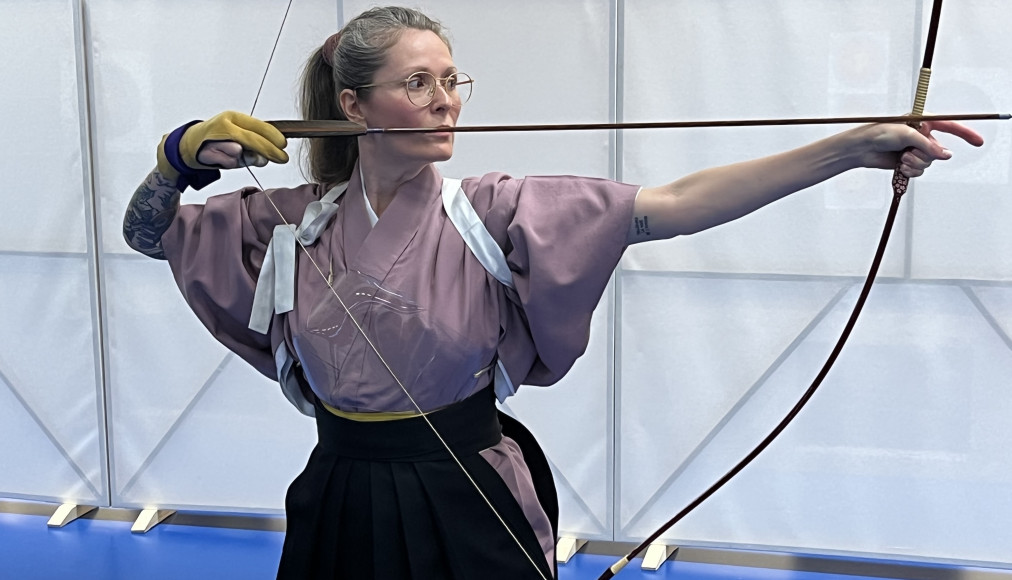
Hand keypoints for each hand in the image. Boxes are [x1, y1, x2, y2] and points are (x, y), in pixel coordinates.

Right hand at [156, 111, 288, 189]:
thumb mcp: (238, 140)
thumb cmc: (217, 141)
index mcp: (235, 118)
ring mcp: (216, 137)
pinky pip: (228, 161)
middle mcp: (226, 124)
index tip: (284, 145)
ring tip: (239, 155)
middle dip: (269, 150)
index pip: (259, 125)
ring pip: (240, 151)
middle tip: (282, 158)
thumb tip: (266, 158)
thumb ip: (252, 149)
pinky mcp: (208, 150)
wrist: (188, 145)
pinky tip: (223, 158)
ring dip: (246, 158)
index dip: (273, 136)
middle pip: (253, 139)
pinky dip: (230, 163)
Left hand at [856, 118, 983, 176]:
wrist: (861, 149)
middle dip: (925, 155)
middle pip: (938, 151)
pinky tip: (900, 166)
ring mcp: (915, 150)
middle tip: (908, 153)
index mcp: (924, 122)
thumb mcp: (906, 135)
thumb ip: (928, 145)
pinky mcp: (908, 162)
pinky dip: (911, 171)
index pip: (950, 126)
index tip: (978, 141)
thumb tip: (947, 155)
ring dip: (915, 163)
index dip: (965, 134)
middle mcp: (922, 136)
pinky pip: (920, 171)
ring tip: (901, 158)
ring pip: (929, 163)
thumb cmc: (879, 134)